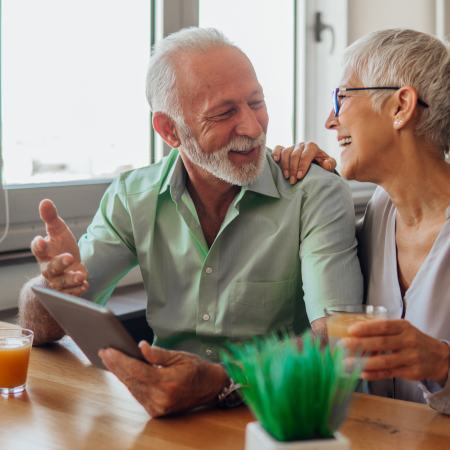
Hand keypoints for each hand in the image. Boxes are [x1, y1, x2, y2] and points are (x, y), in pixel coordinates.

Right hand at [31, 199, 88, 295]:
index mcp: (44, 253)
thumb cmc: (60, 246)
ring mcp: (57, 280)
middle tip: (69, 257)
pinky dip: (77, 290)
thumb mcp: (58, 231)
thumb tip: (45, 201)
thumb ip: (51, 218)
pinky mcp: (67, 289)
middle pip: (50, 268)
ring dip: (71, 279)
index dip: (38, 245)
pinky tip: (85, 284)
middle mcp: (48, 268)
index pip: (38, 249)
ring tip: (81, 275)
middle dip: (59, 263)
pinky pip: (70, 292)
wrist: (65, 268)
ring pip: (61, 283)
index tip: (41, 240)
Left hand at [99, 342, 228, 416]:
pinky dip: (130, 383)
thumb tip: (141, 347)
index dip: (120, 360)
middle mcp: (161, 398)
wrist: (210, 387)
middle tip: (104, 352)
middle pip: (131, 380)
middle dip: (116, 365)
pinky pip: (138, 395)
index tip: (108, 350)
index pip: (136, 370)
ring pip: (132, 388)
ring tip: (110, 359)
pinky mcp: (157, 411)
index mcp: (167, 382)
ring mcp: (158, 407)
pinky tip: (122, 372)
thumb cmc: (197, 369)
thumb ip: (158, 353)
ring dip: (120, 374)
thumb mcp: (180, 356)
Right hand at [272, 142, 335, 183]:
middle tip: (293, 181)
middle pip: (295, 155)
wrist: (314, 164)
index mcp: (312, 147)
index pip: (306, 154)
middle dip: (293, 169)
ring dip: (284, 165)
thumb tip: (326, 164)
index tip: (300, 177)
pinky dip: (276, 153)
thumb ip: (330, 164)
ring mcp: (292, 147)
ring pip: (286, 152)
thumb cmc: (321, 165)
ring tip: (286, 176)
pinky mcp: (284, 150)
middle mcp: (301, 145)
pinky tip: (276, 160)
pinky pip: (278, 148)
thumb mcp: (329, 165)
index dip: (302, 165)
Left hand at [342, 320, 449, 384]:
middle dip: (360, 344)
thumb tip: (355, 331)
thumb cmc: (412, 340)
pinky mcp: (411, 372)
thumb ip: (383, 330)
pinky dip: (374, 374)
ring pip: (384, 361)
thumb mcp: (402, 329)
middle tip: (343, 345)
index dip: (366, 328)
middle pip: (381, 343)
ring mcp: (411, 358)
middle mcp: (408, 341)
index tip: (351, 330)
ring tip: (347, 362)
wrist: (439, 357)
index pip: (383, 326)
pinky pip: (389, 373)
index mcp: (403, 327)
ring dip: (363, 362)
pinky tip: (361, 373)